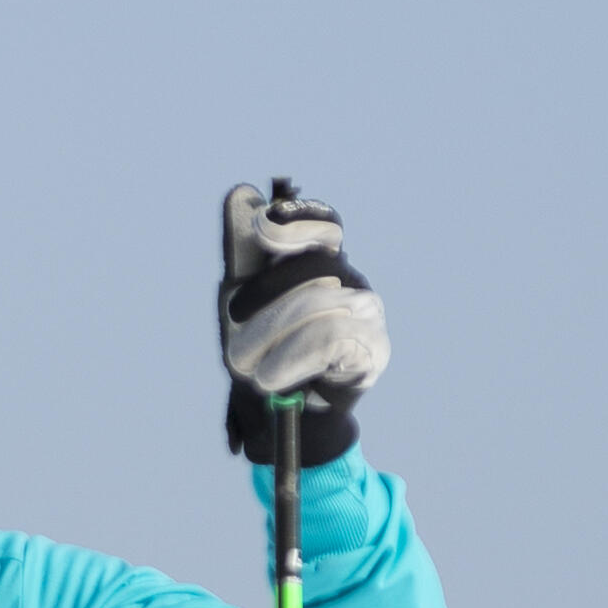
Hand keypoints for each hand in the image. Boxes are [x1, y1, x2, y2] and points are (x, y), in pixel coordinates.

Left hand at [218, 182, 389, 462]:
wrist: (282, 414)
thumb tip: (241, 193)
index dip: (301, 219)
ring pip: (321, 304)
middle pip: (318, 263)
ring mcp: (368, 314)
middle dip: (266, 291)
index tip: (264, 226)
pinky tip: (272, 376)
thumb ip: (242, 251)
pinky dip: (292, 359)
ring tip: (248, 365)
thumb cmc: (264, 351)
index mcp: (322, 262)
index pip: (326, 225)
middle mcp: (351, 281)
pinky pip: (331, 339)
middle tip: (233, 319)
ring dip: (272, 335)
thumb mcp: (242, 301)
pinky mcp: (374, 349)